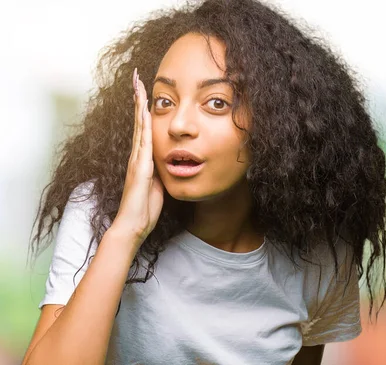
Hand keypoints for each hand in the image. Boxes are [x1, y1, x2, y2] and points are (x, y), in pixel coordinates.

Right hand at [112, 68, 163, 246]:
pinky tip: (144, 111)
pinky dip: (142, 126)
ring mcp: (137, 161)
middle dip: (137, 98)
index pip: (143, 128)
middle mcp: (137, 156)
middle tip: (136, 77)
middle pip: (138, 121)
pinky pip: (143, 143)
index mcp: (143, 159)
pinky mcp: (139, 169)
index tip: (145, 90)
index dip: (144, 109)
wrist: (133, 226)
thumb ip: (161, 172)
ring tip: (138, 84)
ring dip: (139, 105)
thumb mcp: (158, 185)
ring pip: (139, 126)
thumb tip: (169, 163)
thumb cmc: (145, 209)